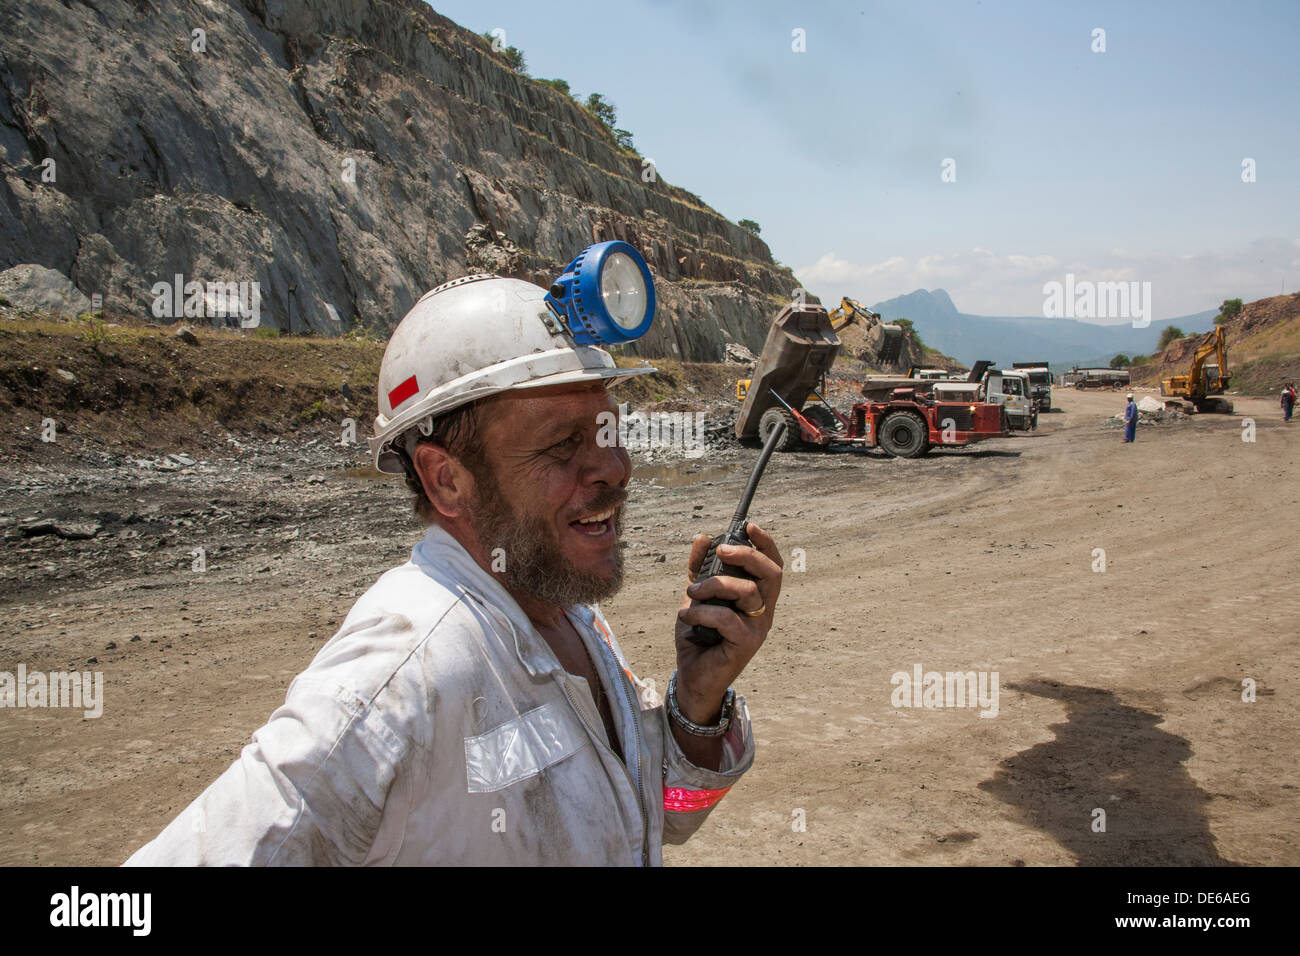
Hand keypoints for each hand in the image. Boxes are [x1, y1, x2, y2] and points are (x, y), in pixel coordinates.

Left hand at [673, 523, 781, 723]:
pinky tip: (686, 614)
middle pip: (771, 574)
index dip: (765, 544)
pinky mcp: (745, 644)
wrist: (692, 675)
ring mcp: (757, 628)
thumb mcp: (696, 595)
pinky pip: (727, 618)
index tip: (749, 526)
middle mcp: (764, 611)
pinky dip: (703, 611)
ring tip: (692, 592)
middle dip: (747, 555)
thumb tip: (703, 537)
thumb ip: (700, 568)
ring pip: (748, 592)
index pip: (772, 565)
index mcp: (757, 597)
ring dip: (715, 585)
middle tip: (721, 551)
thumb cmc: (699, 634)